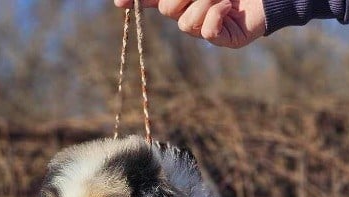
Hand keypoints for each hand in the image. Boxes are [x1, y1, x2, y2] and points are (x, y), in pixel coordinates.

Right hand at [113, 0, 266, 48]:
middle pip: (167, 9)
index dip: (134, 1)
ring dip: (204, 1)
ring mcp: (206, 28)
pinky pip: (206, 32)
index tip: (120, 3)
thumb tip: (139, 0)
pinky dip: (216, 15)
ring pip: (185, 23)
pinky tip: (228, 7)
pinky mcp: (225, 40)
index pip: (151, 1)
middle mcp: (191, 13)